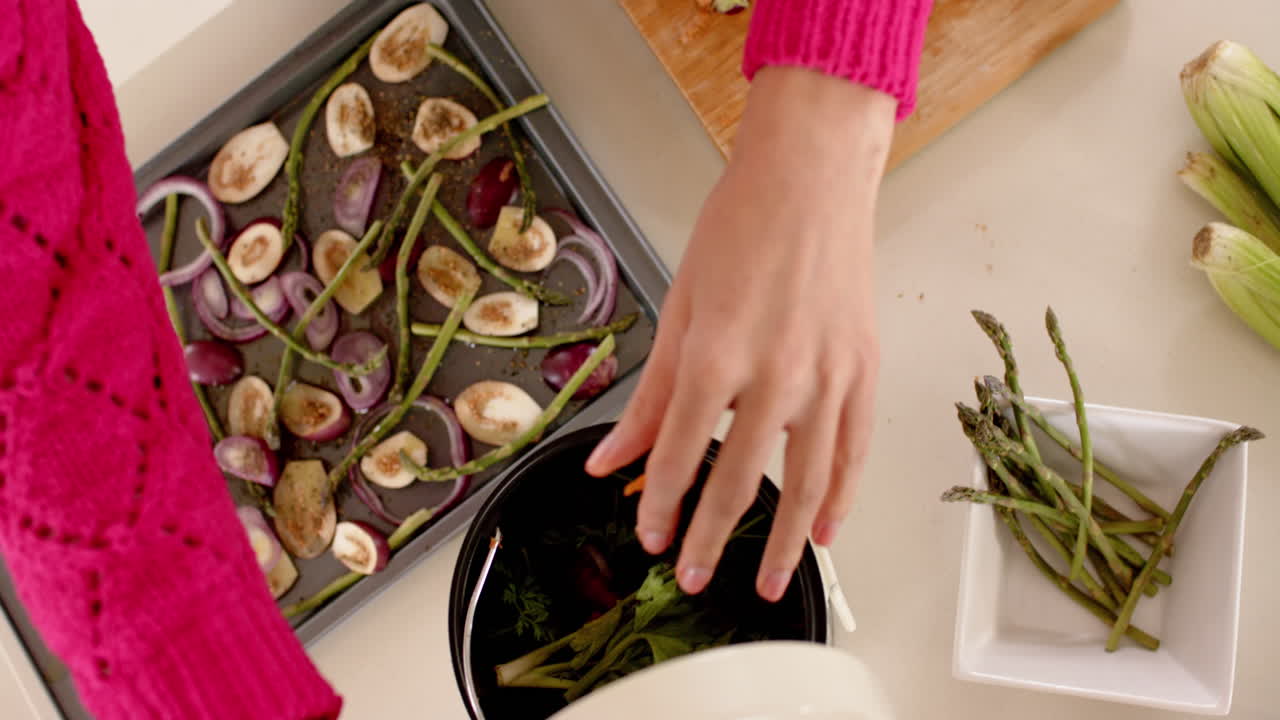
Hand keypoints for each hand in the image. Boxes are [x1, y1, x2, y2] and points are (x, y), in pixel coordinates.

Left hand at [586, 66, 895, 600]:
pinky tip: (826, 530)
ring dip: (786, 542)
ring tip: (768, 583)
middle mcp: (775, 376)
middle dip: (712, 539)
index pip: (680, 456)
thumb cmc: (739, 229)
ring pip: (807, 483)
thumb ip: (650, 397)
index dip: (661, 506)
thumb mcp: (677, 311)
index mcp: (716, 356)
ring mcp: (828, 377)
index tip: (651, 536)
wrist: (810, 178)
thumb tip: (611, 458)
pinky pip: (853, 451)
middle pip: (739, 482)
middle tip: (694, 577)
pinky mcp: (863, 371)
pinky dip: (841, 497)